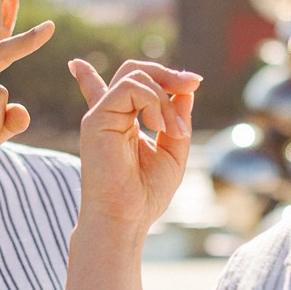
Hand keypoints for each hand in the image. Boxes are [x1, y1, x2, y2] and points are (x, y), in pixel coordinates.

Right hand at [69, 57, 198, 235]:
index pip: (124, 86)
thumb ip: (177, 119)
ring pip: (135, 75)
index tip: (192, 80)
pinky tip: (160, 127)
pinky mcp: (96, 120)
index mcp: (124, 122)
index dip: (156, 73)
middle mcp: (110, 115)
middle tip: (194, 85)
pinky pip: (129, 88)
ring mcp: (101, 115)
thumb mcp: (173, 150)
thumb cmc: (145, 193)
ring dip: (165, 97)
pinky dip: (153, 101)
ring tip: (175, 130)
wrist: (125, 218)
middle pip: (135, 71)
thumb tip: (186, 89)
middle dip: (168, 74)